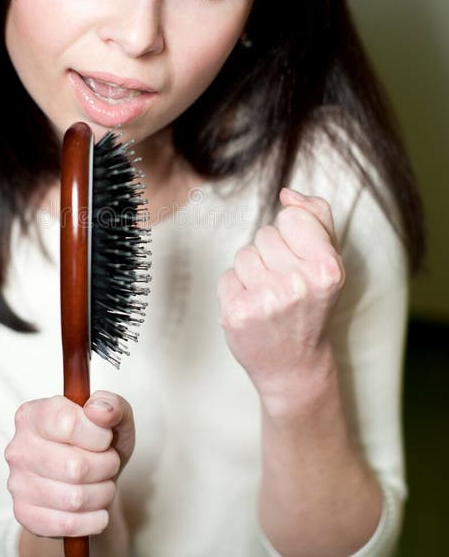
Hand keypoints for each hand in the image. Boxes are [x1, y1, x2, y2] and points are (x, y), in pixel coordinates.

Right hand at [5, 391, 134, 538]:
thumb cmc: (97, 443)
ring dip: (103, 494)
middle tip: (109, 463)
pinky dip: (93, 520)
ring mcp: (17, 483)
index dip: (98, 435)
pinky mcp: (24, 515)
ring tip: (103, 484)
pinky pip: (67, 525)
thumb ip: (112, 405)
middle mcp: (18, 448)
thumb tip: (98, 411)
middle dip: (107, 467)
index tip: (105, 438)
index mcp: (33, 414)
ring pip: (75, 498)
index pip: (68, 424)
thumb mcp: (113, 418)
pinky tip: (97, 510)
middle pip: (76, 467)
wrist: (86, 481)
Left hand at [217, 188, 344, 404]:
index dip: (293, 235)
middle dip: (272, 255)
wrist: (294, 364)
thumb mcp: (328, 261)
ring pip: (244, 254)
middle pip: (265, 235)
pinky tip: (253, 309)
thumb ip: (316, 217)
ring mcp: (265, 300)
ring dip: (253, 272)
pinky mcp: (236, 313)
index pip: (292, 217)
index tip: (301, 260)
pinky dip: (236, 289)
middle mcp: (298, 284)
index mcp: (327, 268)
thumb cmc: (311, 305)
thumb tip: (287, 192)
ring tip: (270, 297)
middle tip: (286, 286)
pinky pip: (227, 276)